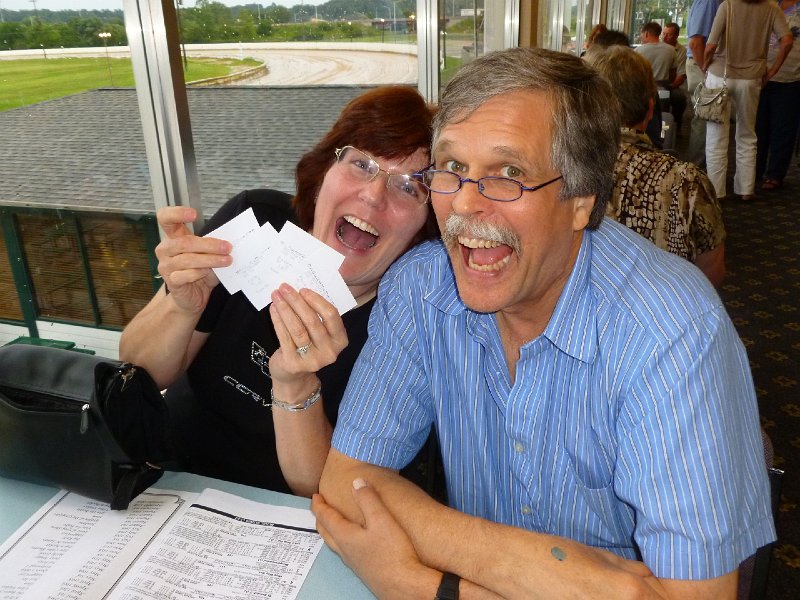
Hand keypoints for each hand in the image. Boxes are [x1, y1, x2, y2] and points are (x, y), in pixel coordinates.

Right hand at [154, 206, 231, 313]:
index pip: (165, 218)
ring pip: (188, 259)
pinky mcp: (171, 281)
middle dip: (209, 244)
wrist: (194, 297)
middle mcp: (165, 249)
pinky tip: (209, 273)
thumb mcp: (208, 255)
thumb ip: (213, 246)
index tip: (194, 214)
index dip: (176, 213)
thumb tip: (229, 240)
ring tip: (227, 260)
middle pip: (184, 242)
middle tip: (228, 247)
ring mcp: (166, 266)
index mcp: (173, 237)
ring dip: (211, 260)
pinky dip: (200, 273)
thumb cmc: (201, 272)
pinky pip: (186, 274)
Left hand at [268, 284, 347, 392]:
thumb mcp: (319, 334)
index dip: (316, 301)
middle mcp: (329, 352)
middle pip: (312, 321)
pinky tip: (273, 309)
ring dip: (285, 309)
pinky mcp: (294, 364)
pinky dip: (278, 320)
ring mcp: (312, 360)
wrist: (295, 377)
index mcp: (340, 340)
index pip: (331, 316)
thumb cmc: (308, 348)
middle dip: (297, 301)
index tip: (302, 290)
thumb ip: (317, 316)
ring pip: (297, 328)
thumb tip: (300, 291)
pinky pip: (284, 337)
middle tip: (285, 288)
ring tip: (276, 296)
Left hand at [312, 480, 439, 598]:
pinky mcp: (364, 569)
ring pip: (335, 544)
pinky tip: (355, 542)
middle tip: (319, 508)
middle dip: (321, 518)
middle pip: (326, 532)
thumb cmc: (393, 555)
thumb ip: (368, 499)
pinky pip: (346, 552)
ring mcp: (354, 562)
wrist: (404, 585)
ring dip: (330, 530)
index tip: (315, 496)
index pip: (326, 518)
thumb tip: (357, 482)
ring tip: (333, 523)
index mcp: (346, 537)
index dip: (319, 505)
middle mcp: (346, 551)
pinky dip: (342, 541)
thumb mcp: (382, 519)